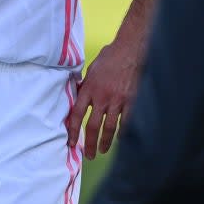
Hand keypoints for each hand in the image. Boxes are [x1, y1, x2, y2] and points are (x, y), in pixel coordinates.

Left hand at [65, 42, 140, 158]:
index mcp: (89, 88)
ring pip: (110, 127)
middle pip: (93, 126)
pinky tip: (120, 137)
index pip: (77, 114)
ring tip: (103, 150)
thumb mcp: (92, 69)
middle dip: (90, 144)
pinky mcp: (131, 99)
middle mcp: (102, 96)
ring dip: (105, 141)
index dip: (73, 131)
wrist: (130, 49)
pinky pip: (126, 120)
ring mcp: (118, 99)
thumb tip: (78, 95)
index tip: (72, 143)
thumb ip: (86, 85)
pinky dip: (123, 131)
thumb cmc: (111, 56)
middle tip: (89, 155)